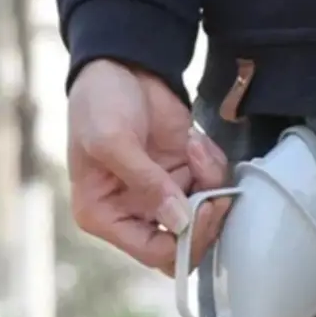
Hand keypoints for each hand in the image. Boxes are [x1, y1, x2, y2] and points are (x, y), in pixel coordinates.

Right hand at [67, 59, 231, 272]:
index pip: (153, 252)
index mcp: (105, 215)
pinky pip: (213, 184)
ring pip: (204, 214)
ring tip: (193, 147)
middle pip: (184, 244)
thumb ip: (145, 182)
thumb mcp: (112, 141)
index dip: (184, 241)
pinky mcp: (183, 172)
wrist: (119, 64)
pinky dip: (213, 164)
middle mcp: (134, 211)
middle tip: (217, 196)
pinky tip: (193, 140)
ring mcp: (162, 193)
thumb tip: (178, 219)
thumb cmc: (98, 103)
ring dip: (210, 183)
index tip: (203, 211)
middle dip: (205, 220)